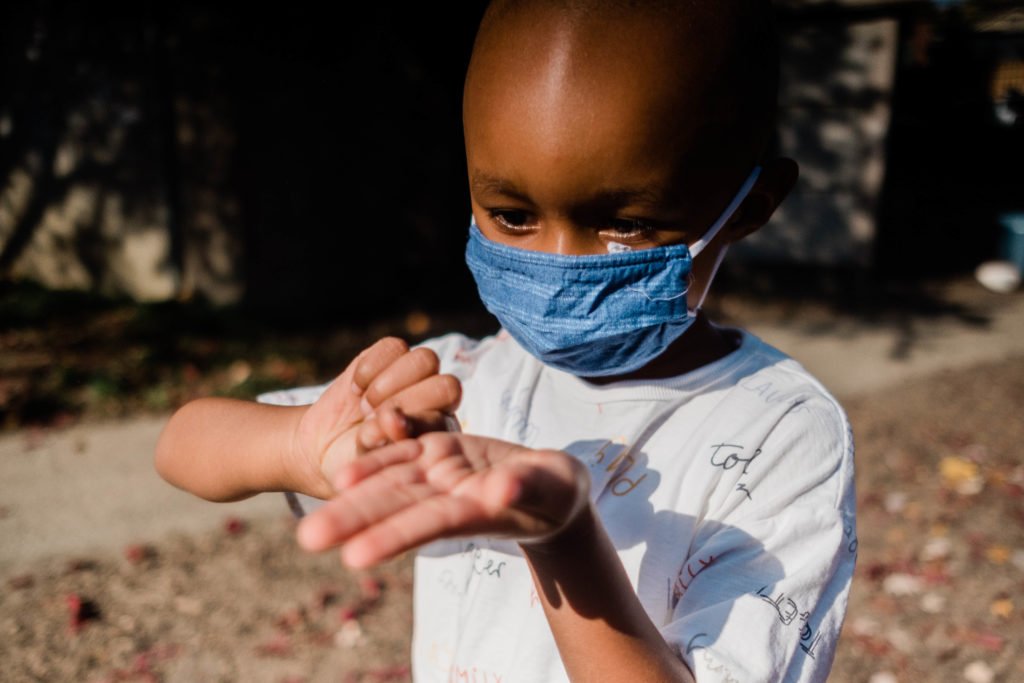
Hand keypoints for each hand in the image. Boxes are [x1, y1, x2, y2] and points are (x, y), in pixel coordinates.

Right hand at [288, 337, 461, 498]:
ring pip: (425, 359)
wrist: (328, 448)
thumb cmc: (357, 463)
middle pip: (446, 384)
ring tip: (366, 406)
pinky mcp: (389, 357)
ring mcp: (416, 376)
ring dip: (389, 384)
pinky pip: (393, 346)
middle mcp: (437, 401)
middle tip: (373, 418)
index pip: (448, 415)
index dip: (418, 419)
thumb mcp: (371, 464)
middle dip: (406, 402)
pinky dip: (369, 368)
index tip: (384, 432)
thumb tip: (392, 420)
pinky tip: (356, 390)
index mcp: (442, 431)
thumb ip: (386, 446)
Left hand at [295, 432, 589, 567]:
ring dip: (351, 499)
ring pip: (390, 485)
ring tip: (308, 524)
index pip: (427, 523)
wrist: (551, 487)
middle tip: (306, 539)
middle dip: (351, 521)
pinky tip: (343, 474)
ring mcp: (440, 476)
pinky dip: (375, 462)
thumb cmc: (558, 494)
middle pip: (393, 508)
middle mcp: (447, 498)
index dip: (392, 536)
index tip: (353, 556)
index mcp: (473, 512)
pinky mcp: (440, 452)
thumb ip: (524, 487)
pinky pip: (403, 455)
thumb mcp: (551, 487)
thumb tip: (499, 491)